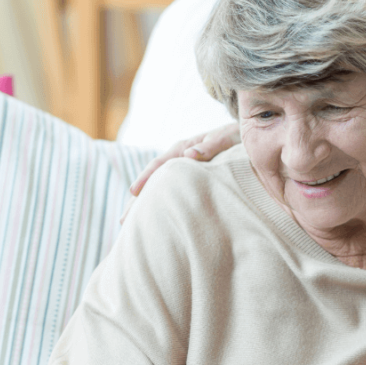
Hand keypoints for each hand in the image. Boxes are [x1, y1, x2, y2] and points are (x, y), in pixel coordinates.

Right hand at [120, 122, 240, 222]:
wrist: (241, 137)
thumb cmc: (233, 138)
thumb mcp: (224, 139)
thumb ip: (209, 146)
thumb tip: (189, 155)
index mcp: (182, 149)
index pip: (159, 165)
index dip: (145, 178)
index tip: (134, 193)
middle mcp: (176, 160)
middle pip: (151, 181)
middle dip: (137, 201)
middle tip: (124, 221)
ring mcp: (180, 171)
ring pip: (158, 189)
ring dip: (145, 206)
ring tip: (133, 227)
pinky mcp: (187, 181)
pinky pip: (170, 194)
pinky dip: (160, 206)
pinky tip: (155, 222)